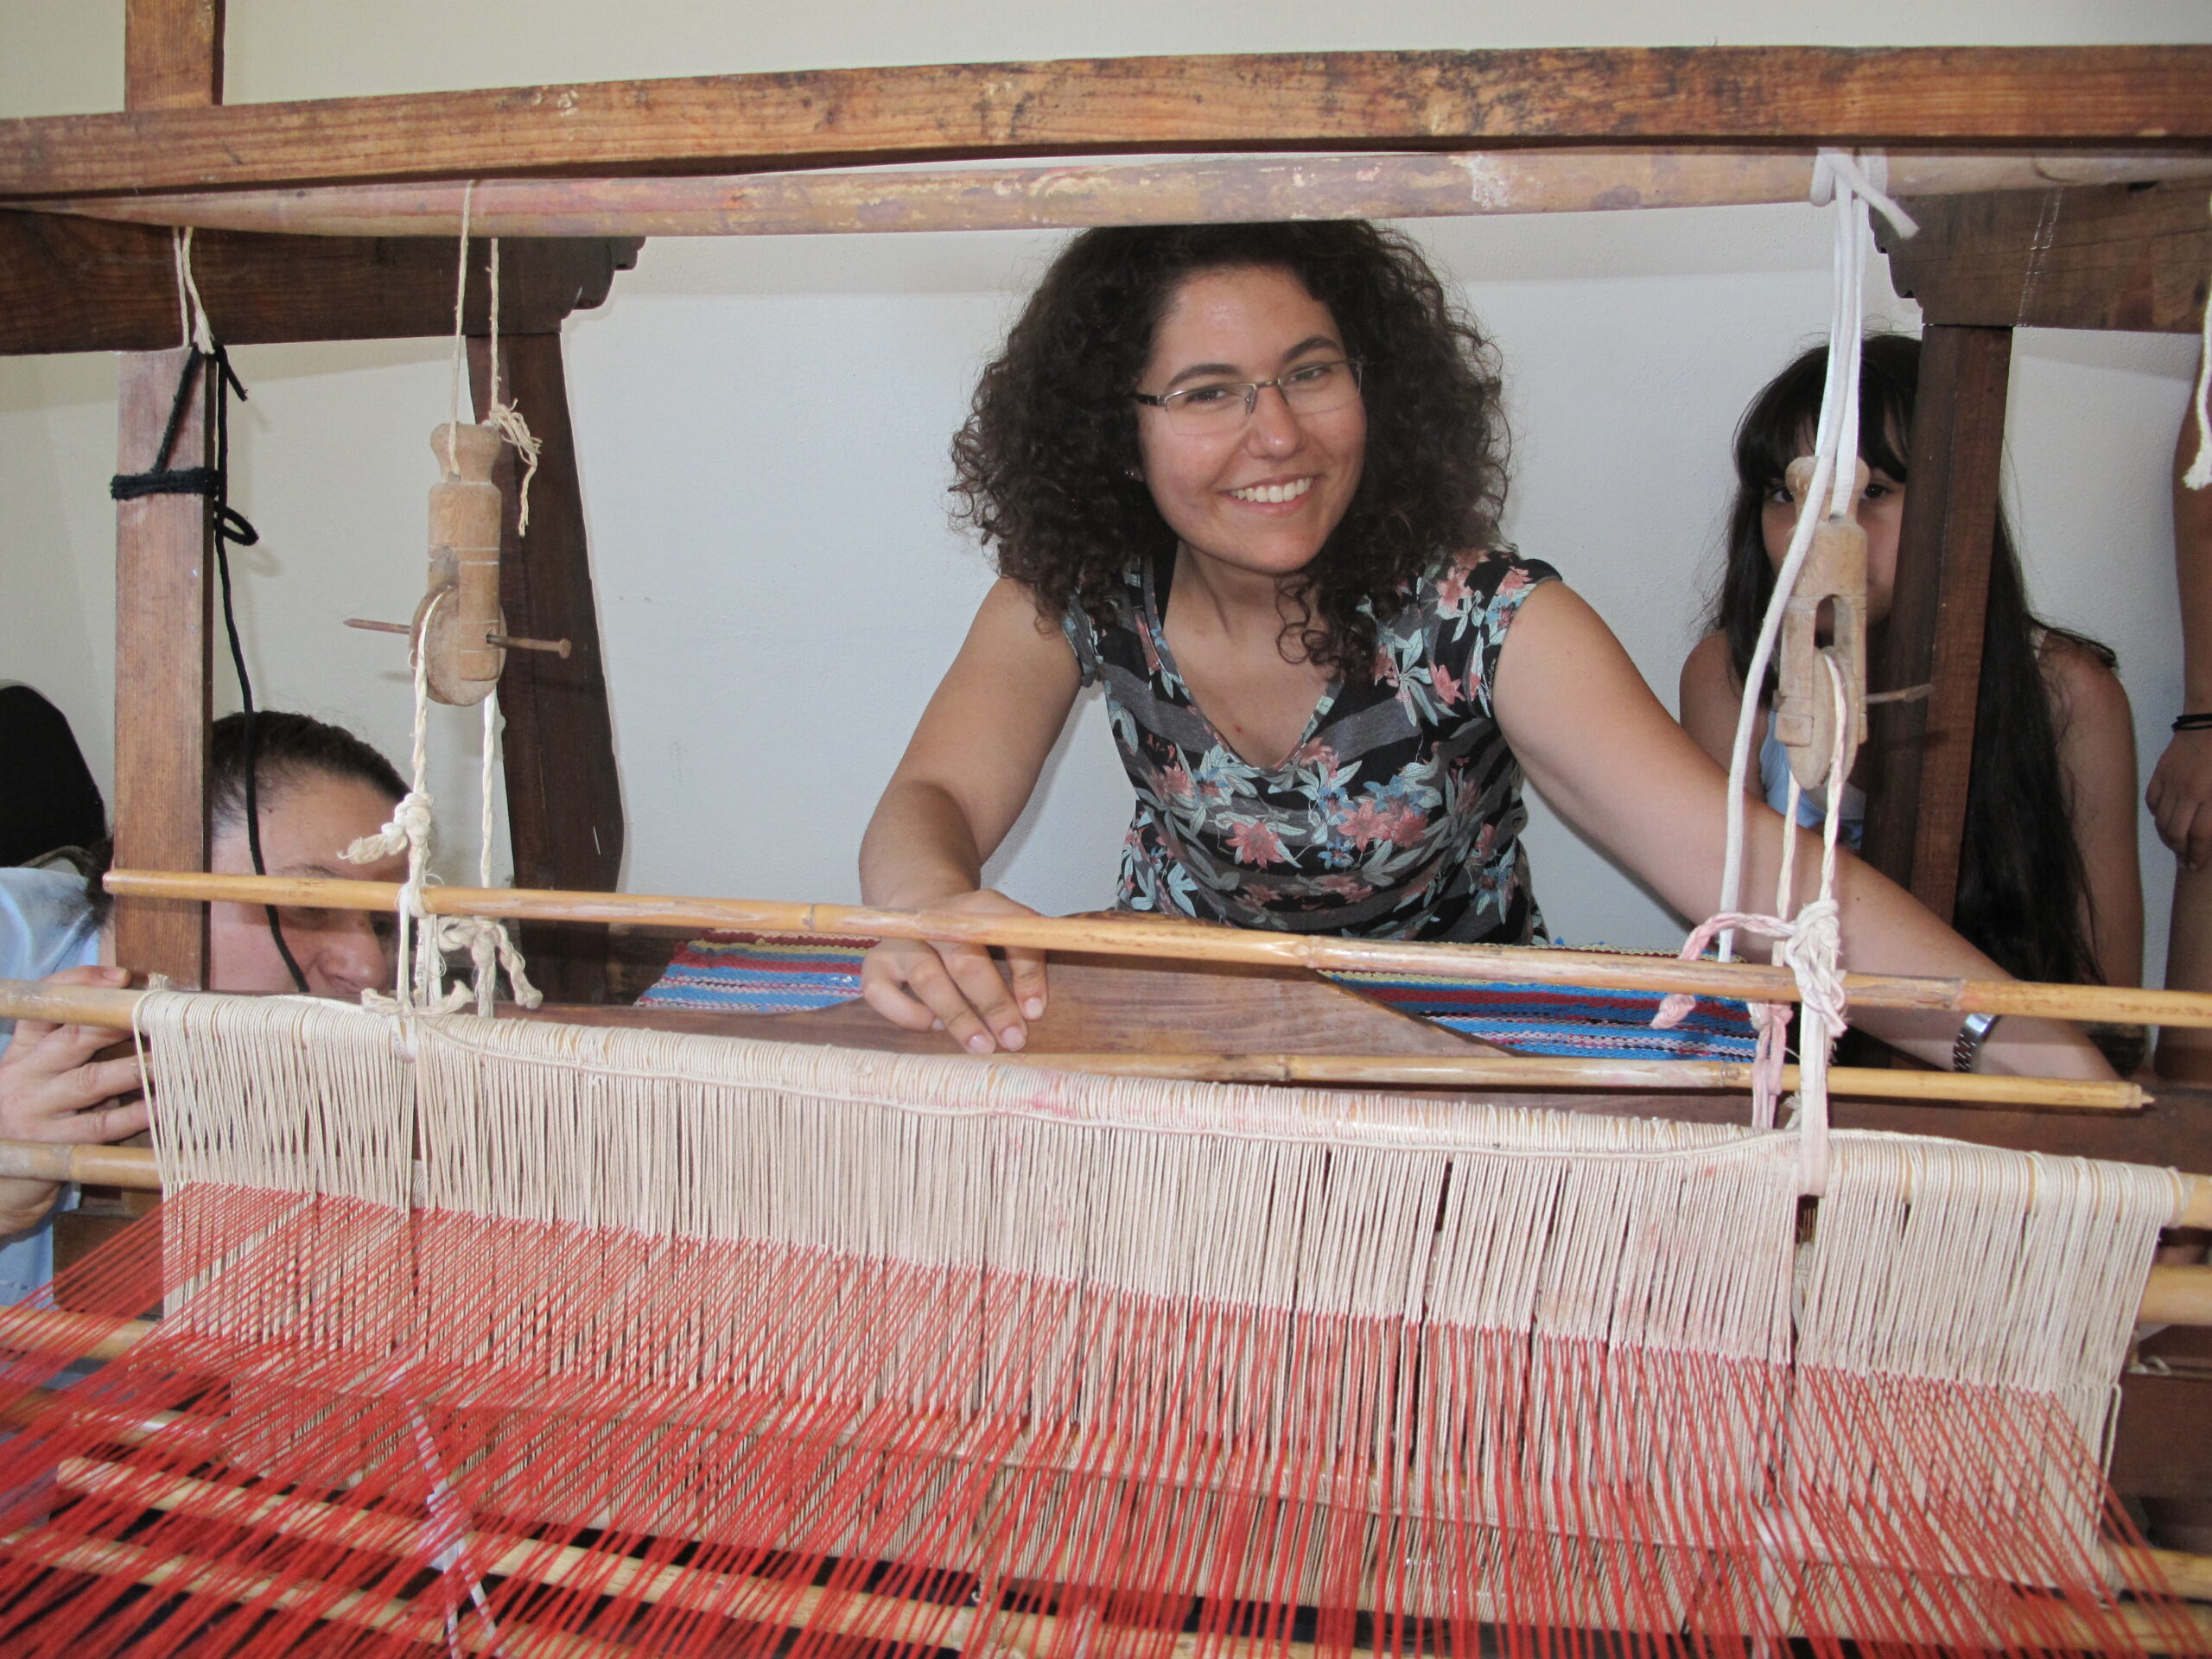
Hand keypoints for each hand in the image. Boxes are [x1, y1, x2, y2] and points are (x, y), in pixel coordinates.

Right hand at [0, 965, 146, 1233]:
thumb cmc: (31, 1117)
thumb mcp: (39, 1076)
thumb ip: (74, 1048)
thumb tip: (141, 1018)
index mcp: (22, 1053)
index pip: (44, 1007)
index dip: (81, 985)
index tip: (121, 976)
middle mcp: (25, 1077)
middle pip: (72, 1038)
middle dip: (118, 1023)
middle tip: (161, 1014)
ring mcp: (37, 1112)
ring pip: (91, 1081)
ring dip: (137, 1068)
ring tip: (175, 1059)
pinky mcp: (52, 1147)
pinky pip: (99, 1127)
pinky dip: (134, 1115)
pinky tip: (163, 1106)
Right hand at [859, 889, 1048, 1053]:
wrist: (922, 908)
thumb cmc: (971, 936)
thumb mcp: (1003, 933)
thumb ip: (1026, 960)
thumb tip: (1032, 1010)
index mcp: (976, 906)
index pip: (1006, 934)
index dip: (1026, 971)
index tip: (1035, 1011)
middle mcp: (935, 919)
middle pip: (964, 960)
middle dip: (992, 1004)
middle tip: (1012, 1039)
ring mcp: (901, 941)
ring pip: (928, 979)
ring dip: (958, 1017)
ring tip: (981, 1045)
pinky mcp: (875, 964)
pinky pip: (883, 995)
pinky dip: (911, 1016)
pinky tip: (935, 1025)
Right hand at [2148, 729, 2211, 868]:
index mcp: (2211, 793)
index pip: (2201, 834)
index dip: (2198, 854)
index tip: (2197, 866)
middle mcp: (2188, 791)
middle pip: (2177, 832)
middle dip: (2181, 851)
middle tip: (2186, 862)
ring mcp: (2171, 781)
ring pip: (2162, 820)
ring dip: (2168, 837)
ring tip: (2176, 845)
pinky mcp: (2160, 772)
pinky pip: (2152, 801)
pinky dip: (2157, 815)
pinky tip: (2165, 820)